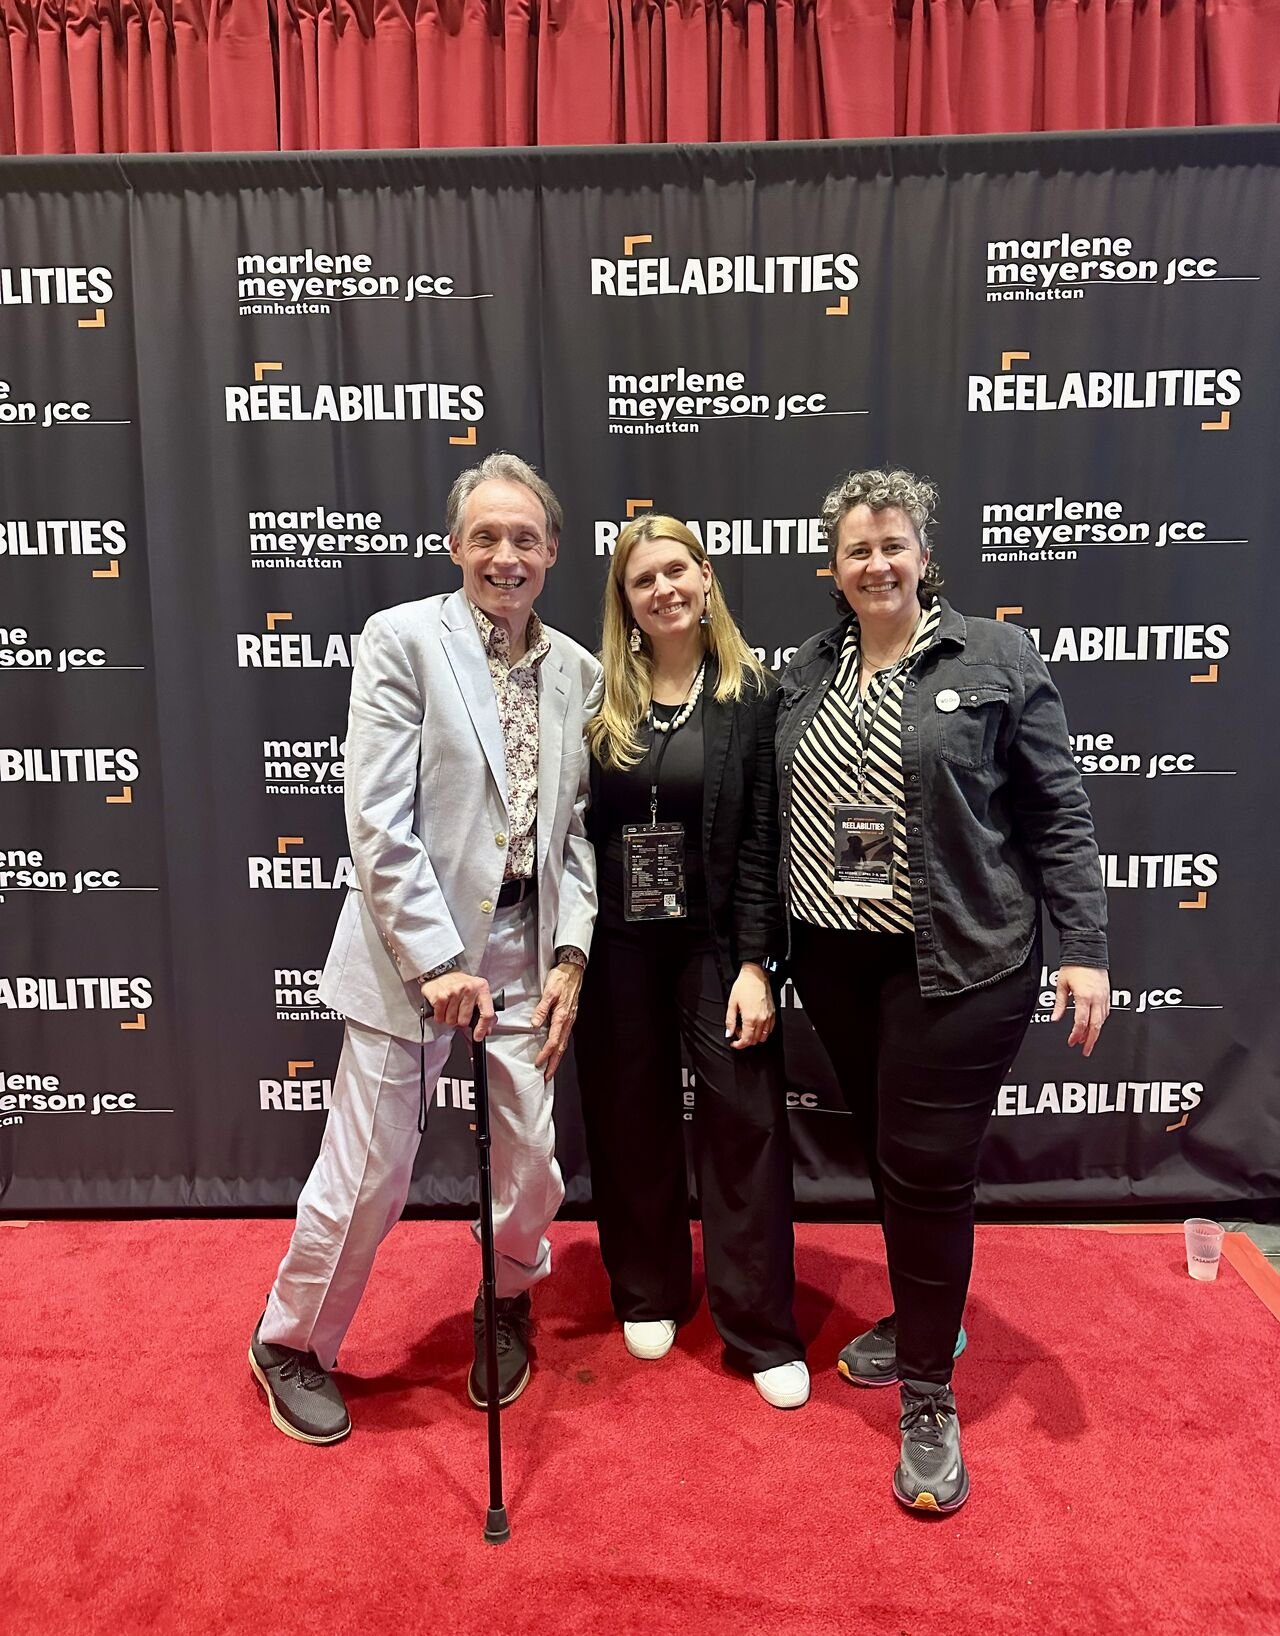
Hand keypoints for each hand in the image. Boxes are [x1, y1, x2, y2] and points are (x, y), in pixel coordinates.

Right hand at [420, 970, 495, 1041]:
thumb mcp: (477, 991)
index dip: (482, 1028)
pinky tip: (442, 1008)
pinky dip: (440, 1016)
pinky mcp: (440, 997)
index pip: (487, 1014)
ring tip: (450, 1008)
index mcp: (482, 988)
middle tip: (459, 1012)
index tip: (478, 1036)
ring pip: (452, 1021)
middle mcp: (469, 989)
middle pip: (465, 1021)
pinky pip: (440, 1018)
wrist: (441, 971)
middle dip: (460, 1021)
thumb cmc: (460, 983)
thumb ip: (485, 1009)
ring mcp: (454, 992)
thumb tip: (487, 1029)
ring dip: (450, 1019)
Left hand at [532, 959, 584, 1080]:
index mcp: (561, 1016)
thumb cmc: (561, 979)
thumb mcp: (549, 991)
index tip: (538, 1064)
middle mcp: (567, 1021)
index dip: (545, 1054)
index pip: (553, 1041)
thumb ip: (542, 1008)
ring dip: (557, 1058)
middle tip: (547, 1076)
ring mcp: (569, 1020)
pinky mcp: (569, 1016)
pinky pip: (565, 1036)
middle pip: (560, 1048)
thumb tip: (535, 1024)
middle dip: (554, 1064)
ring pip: (563, 1043)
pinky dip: (560, 1047)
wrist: (574, 970)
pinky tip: (556, 1050)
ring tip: (551, 1068)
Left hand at [725, 962, 774, 1050]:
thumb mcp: (732, 1003)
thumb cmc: (744, 986)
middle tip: (738, 1031)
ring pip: (763, 1037)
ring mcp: (768, 1017)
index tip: (734, 1043)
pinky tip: (756, 1025)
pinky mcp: (773, 1013)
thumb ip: (730, 1021)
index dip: (739, 1045)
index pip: (746, 1040)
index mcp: (750, 1018)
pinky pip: (770, 1029)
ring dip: (754, 1036)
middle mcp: (761, 1019)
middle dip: (745, 1039)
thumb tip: (729, 1033)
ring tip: (747, 1027)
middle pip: (754, 1040)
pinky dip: (763, 1031)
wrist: (756, 975)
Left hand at [1052, 965, 1110, 1056]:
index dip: (1076, 1035)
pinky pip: (1106, 1012)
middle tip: (1085, 1050)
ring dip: (1095, 1031)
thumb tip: (1055, 1018)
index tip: (1072, 1042)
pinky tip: (1095, 1025)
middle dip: (1090, 1040)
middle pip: (1096, 1026)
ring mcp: (1104, 996)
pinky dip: (1100, 1021)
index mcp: (1084, 997)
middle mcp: (1097, 998)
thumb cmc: (1074, 965)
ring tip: (1087, 1039)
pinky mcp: (1108, 994)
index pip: (1081, 1022)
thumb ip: (1059, 1004)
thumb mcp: (1062, 985)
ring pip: (1102, 1020)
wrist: (1087, 952)